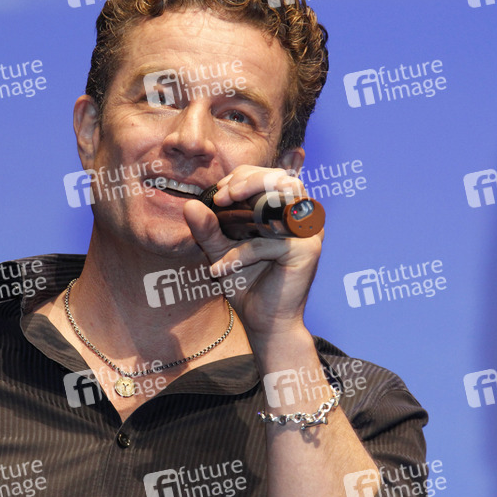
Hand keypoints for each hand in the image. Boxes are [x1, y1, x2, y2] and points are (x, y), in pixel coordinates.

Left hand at [183, 166, 323, 354]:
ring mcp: (308, 232)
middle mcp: (301, 217)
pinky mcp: (306, 251)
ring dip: (248, 198)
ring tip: (221, 207)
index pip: (268, 175)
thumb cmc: (247, 282)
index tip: (217, 193)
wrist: (263, 322)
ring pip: (281, 198)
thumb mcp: (221, 250)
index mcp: (285, 210)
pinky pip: (268, 243)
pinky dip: (240, 254)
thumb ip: (208, 228)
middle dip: (246, 181)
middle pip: (280, 178)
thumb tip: (189, 205)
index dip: (242, 177)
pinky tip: (219, 269)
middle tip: (220, 197)